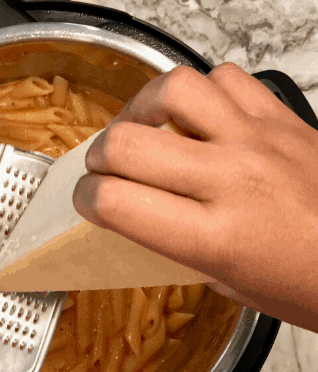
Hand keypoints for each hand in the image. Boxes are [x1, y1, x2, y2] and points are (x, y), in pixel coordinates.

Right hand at [72, 63, 317, 330]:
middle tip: (102, 170)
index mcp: (213, 237)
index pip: (115, 203)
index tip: (85, 203)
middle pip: (128, 144)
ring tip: (139, 128)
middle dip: (99, 157)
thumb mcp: (227, 283)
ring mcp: (258, 141)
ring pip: (173, 91)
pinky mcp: (281, 117)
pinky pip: (225, 79)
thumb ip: (177, 245)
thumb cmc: (304, 280)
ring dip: (141, 108)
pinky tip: (193, 117)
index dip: (84, 200)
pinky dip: (198, 93)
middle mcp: (231, 181)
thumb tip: (140, 217)